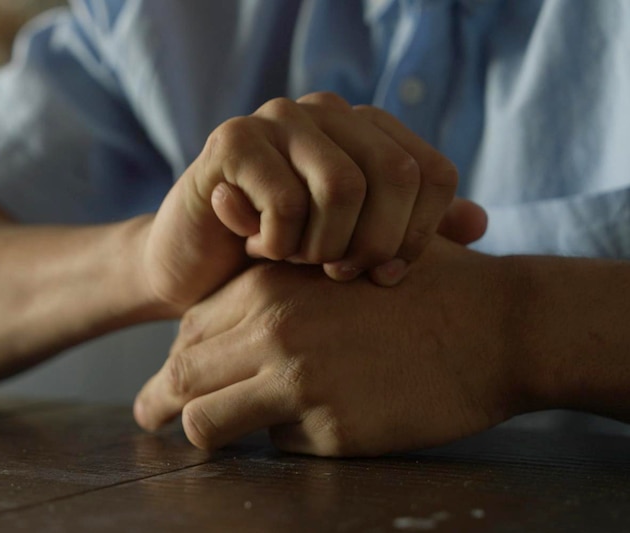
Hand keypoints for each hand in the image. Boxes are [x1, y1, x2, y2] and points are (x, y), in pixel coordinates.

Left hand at [134, 238, 524, 456]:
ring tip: (207, 437)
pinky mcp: (333, 429)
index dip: (177, 355)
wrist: (498, 325)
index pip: (189, 327)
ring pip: (207, 421)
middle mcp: (273, 329)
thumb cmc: (419, 285)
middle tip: (149, 414)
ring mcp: (300, 381)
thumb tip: (211, 306)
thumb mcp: (338, 258)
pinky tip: (320, 424)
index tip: (171, 376)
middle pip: (182, 373)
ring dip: (203, 431)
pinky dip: (288, 439)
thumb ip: (275, 272)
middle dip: (159, 400)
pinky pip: (281, 445)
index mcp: (269, 283)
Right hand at [142, 92, 485, 314]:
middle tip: (338, 274)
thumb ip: (413, 235)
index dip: (421, 235)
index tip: (387, 274)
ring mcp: (278, 118)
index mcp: (366, 130)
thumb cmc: (280, 260)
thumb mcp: (354, 252)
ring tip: (293, 257)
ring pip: (344, 187)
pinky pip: (286, 202)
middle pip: (397, 177)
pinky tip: (254, 244)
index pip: (432, 173)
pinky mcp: (233, 140)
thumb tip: (480, 223)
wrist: (197, 271)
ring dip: (321, 246)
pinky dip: (277, 243)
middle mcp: (327, 113)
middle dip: (373, 246)